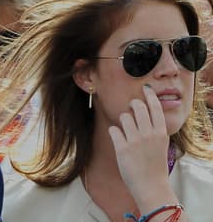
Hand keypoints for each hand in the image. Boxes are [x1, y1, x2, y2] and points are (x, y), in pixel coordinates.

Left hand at [108, 85, 173, 209]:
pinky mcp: (122, 148)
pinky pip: (113, 129)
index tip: (146, 89)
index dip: (150, 96)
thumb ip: (154, 129)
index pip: (156, 108)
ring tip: (125, 130)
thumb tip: (144, 113)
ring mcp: (135, 141)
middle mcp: (148, 134)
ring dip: (123, 120)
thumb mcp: (161, 144)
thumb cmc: (154, 166)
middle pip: (138, 107)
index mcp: (160, 133)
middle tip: (131, 107)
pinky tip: (118, 139)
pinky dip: (114, 132)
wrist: (151, 186)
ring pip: (124, 116)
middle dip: (133, 104)